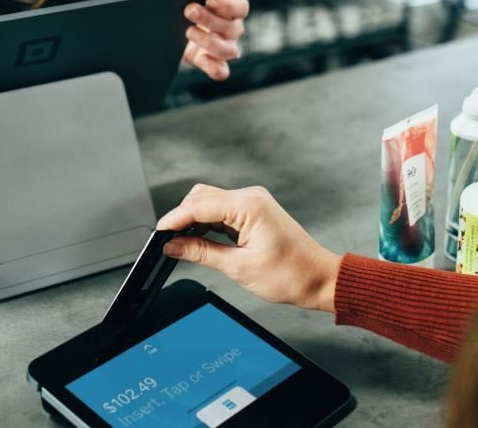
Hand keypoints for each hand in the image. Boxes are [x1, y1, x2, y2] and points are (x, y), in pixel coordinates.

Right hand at [157, 184, 341, 313]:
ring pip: (209, 202)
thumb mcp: (238, 268)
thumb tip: (173, 246)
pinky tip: (200, 241)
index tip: (158, 235)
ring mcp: (252, 203)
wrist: (319, 279)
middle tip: (167, 243)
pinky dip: (207, 224)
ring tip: (182, 245)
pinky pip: (221, 211)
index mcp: (249, 206)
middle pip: (201, 197)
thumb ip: (201, 253)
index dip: (174, 220)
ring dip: (194, 221)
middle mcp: (250, 197)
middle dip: (181, 218)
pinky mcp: (253, 212)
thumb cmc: (290, 275)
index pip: (198, 205)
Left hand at [183, 0, 248, 80]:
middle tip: (189, 11)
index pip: (240, 7)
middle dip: (209, 19)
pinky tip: (201, 57)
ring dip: (208, 41)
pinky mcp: (211, 63)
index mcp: (233, 9)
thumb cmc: (184, 1)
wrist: (170, 18)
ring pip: (228, 51)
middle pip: (232, 28)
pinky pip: (221, 71)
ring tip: (188, 31)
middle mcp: (233, 29)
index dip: (228, 5)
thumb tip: (190, 2)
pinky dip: (214, 67)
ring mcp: (224, 48)